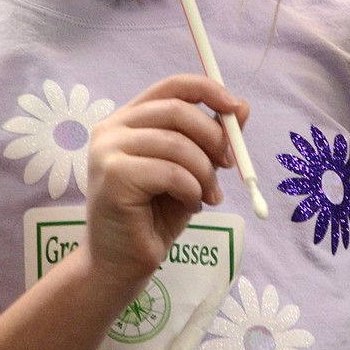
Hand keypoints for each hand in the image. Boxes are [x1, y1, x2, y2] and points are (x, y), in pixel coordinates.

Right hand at [84, 73, 247, 288]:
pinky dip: (191, 189)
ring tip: (208, 196)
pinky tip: (191, 206)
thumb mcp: (190, 171)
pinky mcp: (114, 177)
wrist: (121, 263)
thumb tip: (242, 107)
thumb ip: (209, 139)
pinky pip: (171, 172)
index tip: (236, 108)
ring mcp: (107, 151)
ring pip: (177, 144)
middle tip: (231, 164)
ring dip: (205, 172)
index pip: (171, 86)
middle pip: (176, 110)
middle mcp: (111, 129)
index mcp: (127, 120)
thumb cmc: (153, 217)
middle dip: (213, 136)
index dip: (208, 90)